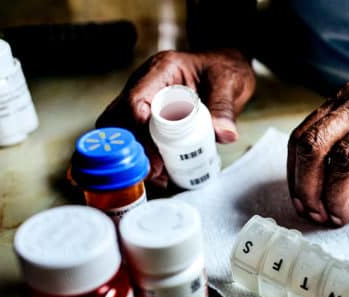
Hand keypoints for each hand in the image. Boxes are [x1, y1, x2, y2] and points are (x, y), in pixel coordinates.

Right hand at [97, 48, 255, 186]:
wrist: (224, 67)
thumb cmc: (222, 69)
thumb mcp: (229, 83)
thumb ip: (224, 108)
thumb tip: (224, 134)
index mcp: (162, 70)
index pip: (136, 100)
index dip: (139, 131)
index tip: (154, 157)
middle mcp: (145, 83)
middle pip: (119, 118)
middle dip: (131, 149)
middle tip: (154, 172)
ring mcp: (143, 100)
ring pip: (121, 130)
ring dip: (135, 155)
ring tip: (159, 176)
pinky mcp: (147, 115)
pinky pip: (135, 137)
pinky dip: (144, 157)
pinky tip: (161, 172)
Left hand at [287, 78, 348, 224]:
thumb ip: (344, 140)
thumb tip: (310, 188)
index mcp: (348, 97)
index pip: (304, 135)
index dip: (296, 174)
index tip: (301, 202)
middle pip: (315, 146)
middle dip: (307, 187)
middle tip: (314, 214)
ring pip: (344, 162)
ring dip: (334, 198)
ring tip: (337, 217)